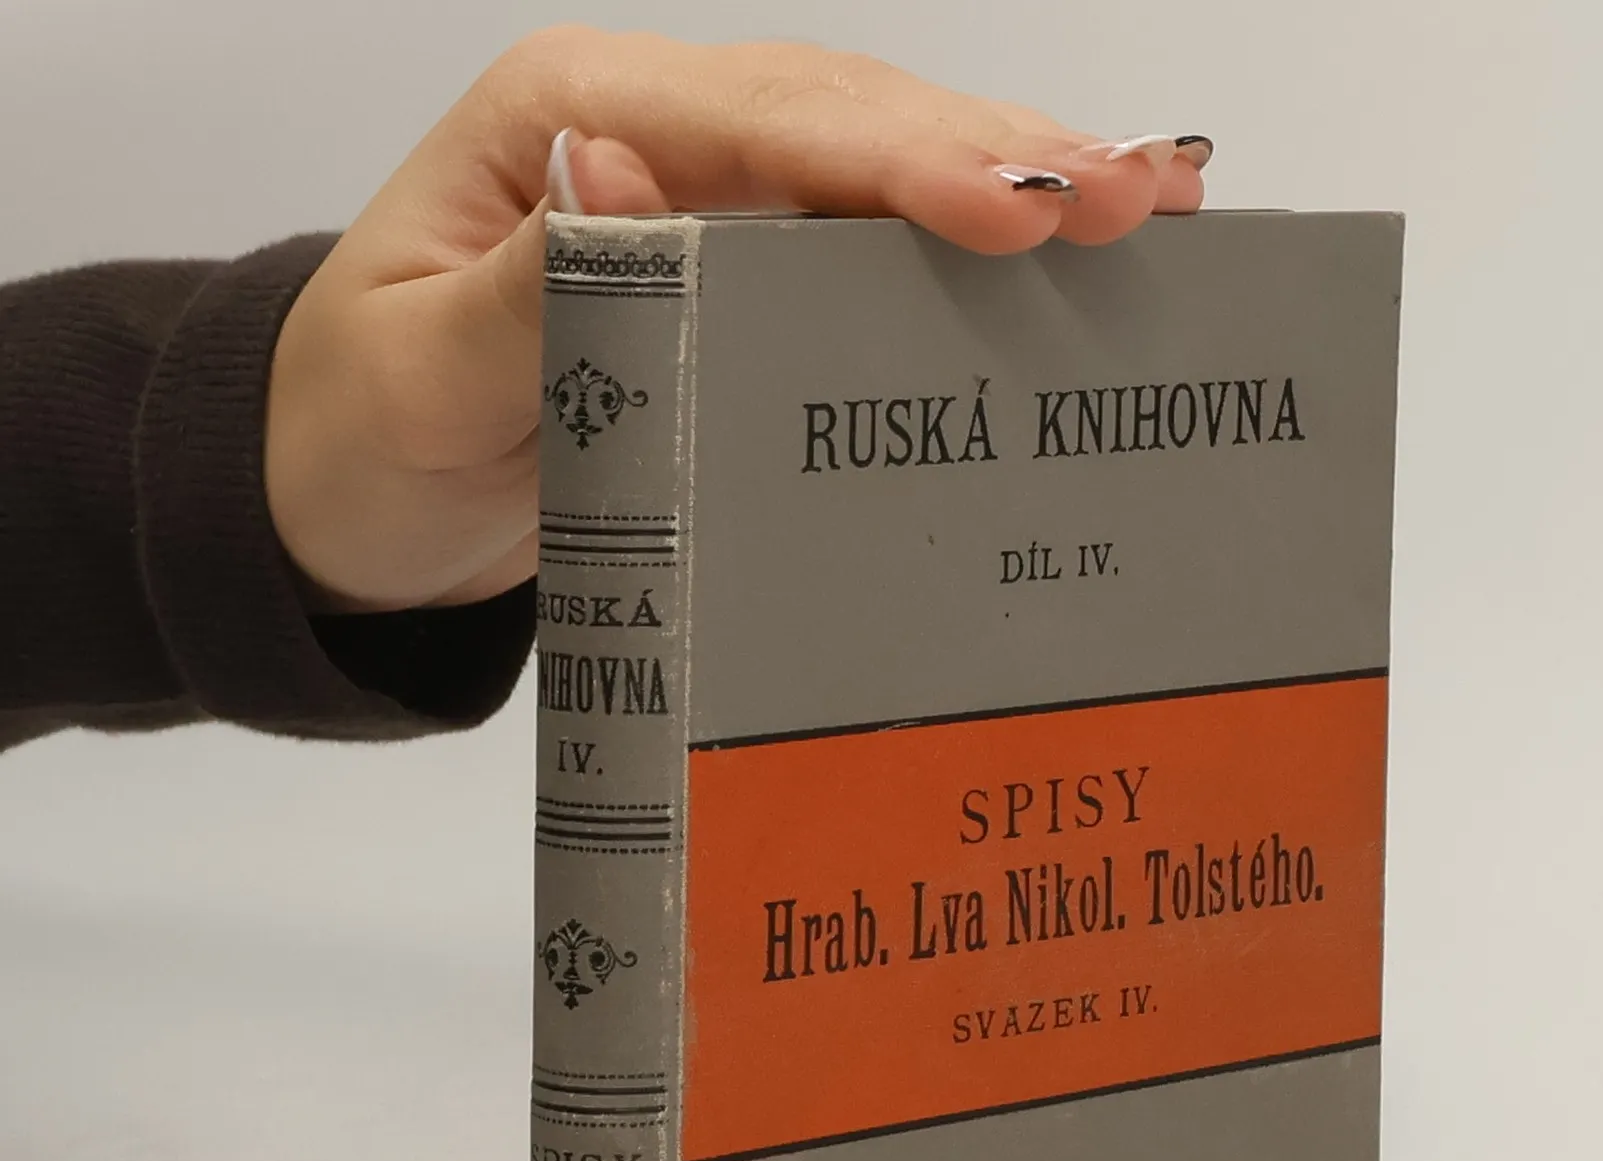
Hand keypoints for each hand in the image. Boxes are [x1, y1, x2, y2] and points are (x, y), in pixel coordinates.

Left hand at [264, 29, 1209, 615]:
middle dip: (1003, 155)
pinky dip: (974, 256)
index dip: (901, 160)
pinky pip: (870, 250)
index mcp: (571, 120)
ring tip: (1156, 208)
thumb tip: (617, 171)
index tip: (1018, 209)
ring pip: (886, 170)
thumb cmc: (363, 433)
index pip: (766, 123)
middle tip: (1140, 198)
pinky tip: (1072, 256)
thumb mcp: (420, 373)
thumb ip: (526, 277)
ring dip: (1021, 185)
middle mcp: (657, 136)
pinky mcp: (742, 276)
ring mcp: (710, 202)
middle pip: (855, 122)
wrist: (348, 498)